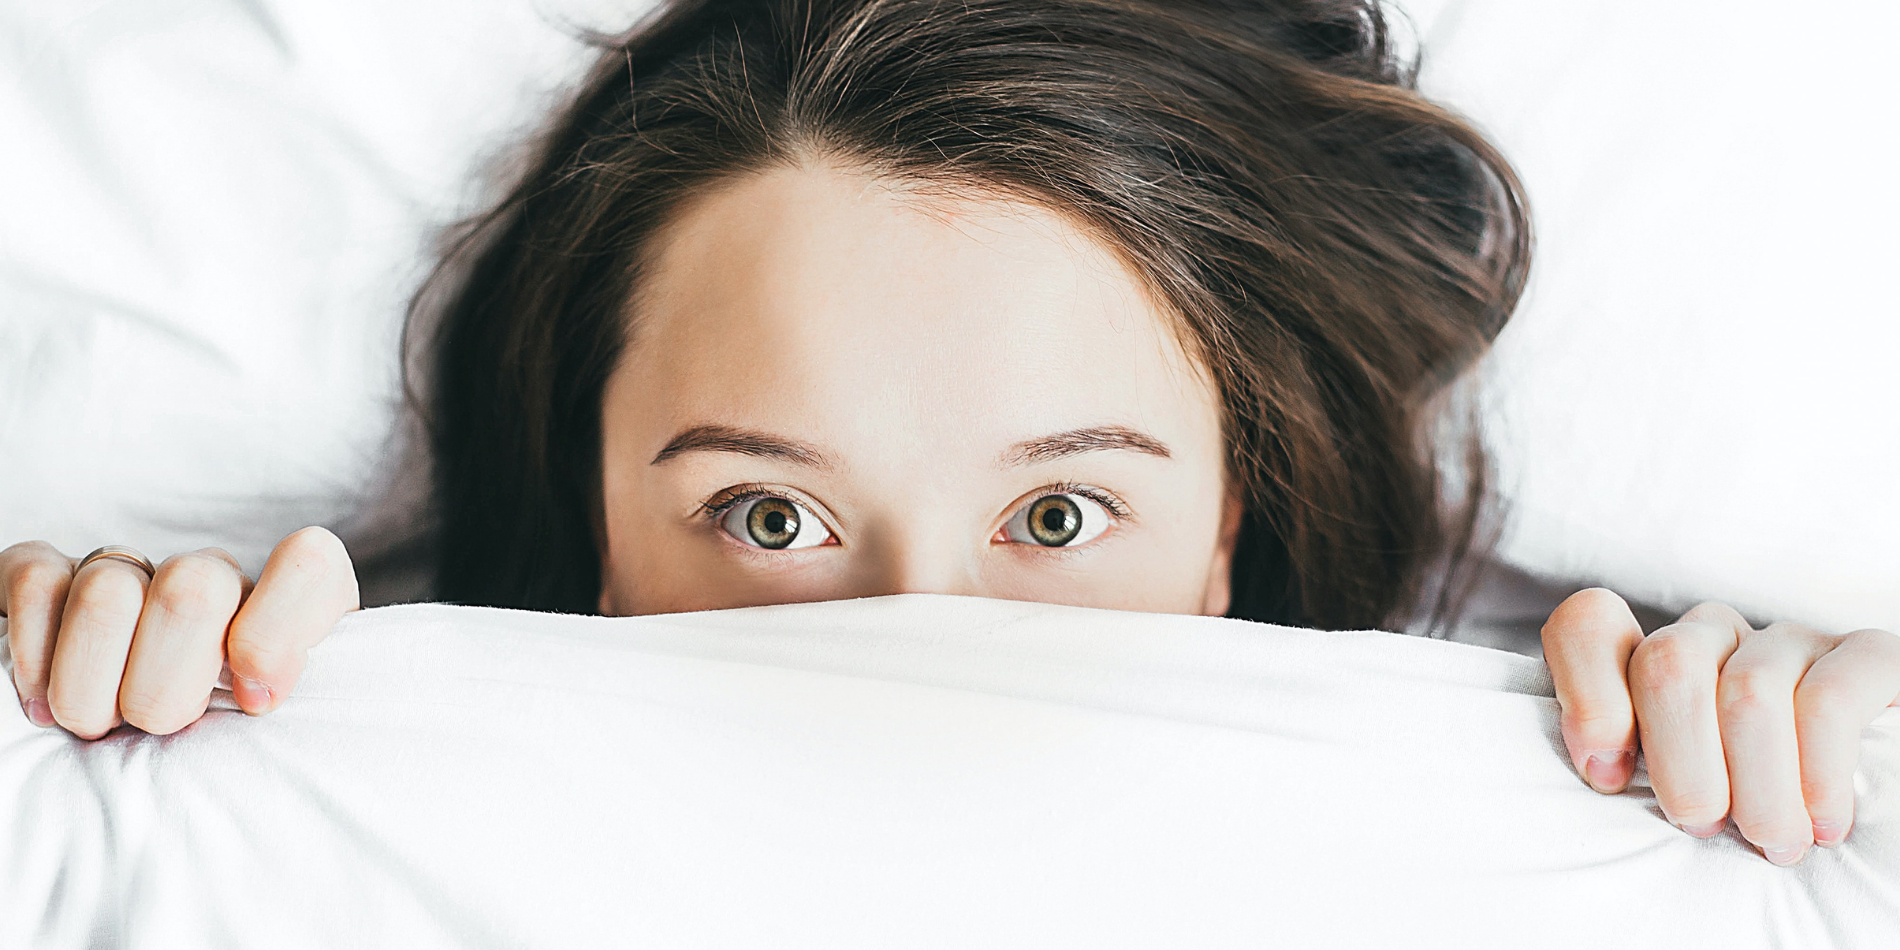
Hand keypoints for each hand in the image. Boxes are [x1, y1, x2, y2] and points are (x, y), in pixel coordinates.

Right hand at [1, 527, 358, 738]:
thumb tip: (259, 696)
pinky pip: (36, 584)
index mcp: (286, 609)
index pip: (309, 566)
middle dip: (165, 688)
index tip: (255, 702)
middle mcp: (213, 579)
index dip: (277, 633)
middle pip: (194, 591)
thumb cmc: (227, 751)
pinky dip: (34, 655)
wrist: (136, 746)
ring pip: (108, 593)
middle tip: (158, 729)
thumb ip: (289, 715)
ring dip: (93, 687)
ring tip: (99, 726)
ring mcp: (133, 572)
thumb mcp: (280, 742)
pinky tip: (44, 702)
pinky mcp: (53, 577)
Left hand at [1543, 588, 1899, 864]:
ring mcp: (1789, 641)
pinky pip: (1829, 700)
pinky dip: (1819, 774)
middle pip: (1669, 663)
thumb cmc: (1741, 819)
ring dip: (1757, 787)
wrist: (1865, 825)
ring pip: (1748, 691)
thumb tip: (1602, 772)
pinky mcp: (1866, 657)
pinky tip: (1824, 824)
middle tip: (1703, 826)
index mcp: (1650, 661)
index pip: (1589, 626)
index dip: (1588, 696)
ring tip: (1772, 842)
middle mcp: (1715, 636)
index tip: (1609, 777)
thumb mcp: (1667, 796)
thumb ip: (1621, 768)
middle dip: (1681, 763)